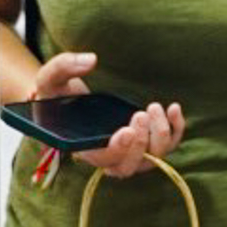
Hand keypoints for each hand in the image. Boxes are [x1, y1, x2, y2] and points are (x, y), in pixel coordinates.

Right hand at [21, 50, 185, 178]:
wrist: (69, 99)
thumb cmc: (57, 94)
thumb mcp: (50, 77)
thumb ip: (64, 66)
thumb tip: (91, 59)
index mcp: (84, 147)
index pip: (103, 160)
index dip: (117, 150)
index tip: (126, 130)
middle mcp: (108, 155)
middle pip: (130, 166)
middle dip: (140, 143)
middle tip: (139, 114)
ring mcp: (129, 150)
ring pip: (152, 160)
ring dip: (159, 136)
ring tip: (153, 107)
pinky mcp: (146, 140)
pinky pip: (168, 146)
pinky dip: (176, 131)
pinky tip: (173, 108)